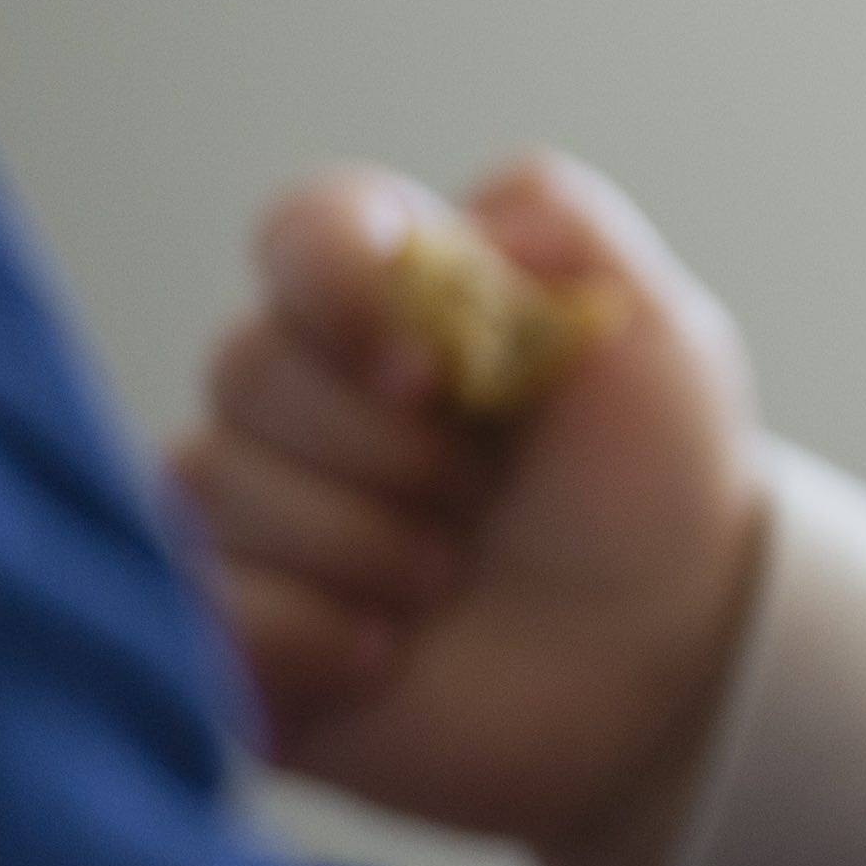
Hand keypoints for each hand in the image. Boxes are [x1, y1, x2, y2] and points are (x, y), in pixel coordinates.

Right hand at [170, 154, 768, 865]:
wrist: (668, 653)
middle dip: (387, 449)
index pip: (303, 232)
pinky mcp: (232, 622)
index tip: (436, 372)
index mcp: (399, 302)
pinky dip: (304, 633)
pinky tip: (386, 653)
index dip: (343, 287)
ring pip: (212, 488)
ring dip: (360, 544)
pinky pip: (197, 604)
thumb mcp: (654, 333)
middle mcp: (308, 392)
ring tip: (449, 578)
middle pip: (247, 367)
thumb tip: (460, 212)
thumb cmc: (655, 487)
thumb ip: (562, 225)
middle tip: (486, 498)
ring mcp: (261, 506)